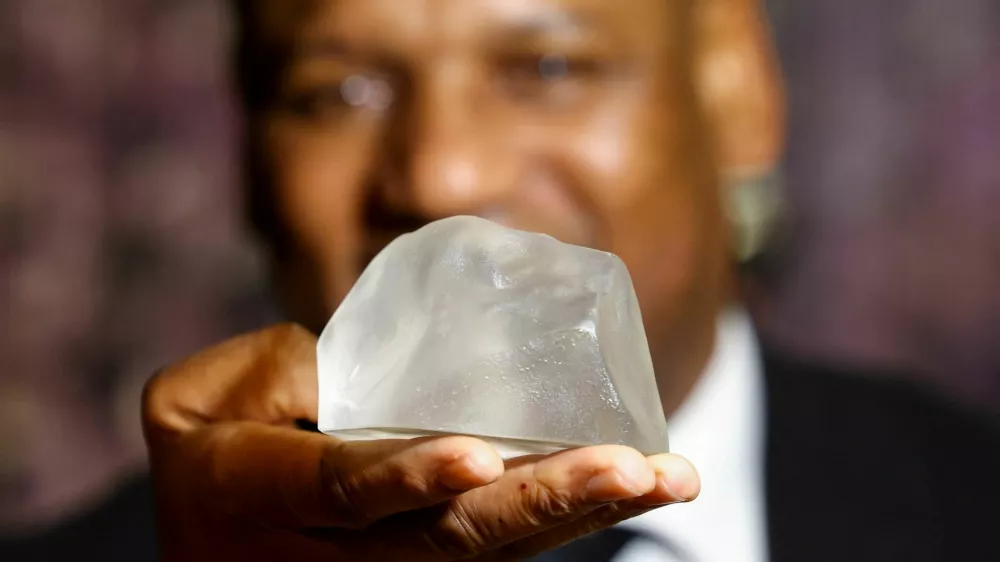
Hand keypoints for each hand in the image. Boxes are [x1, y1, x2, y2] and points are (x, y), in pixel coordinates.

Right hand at [142, 324, 698, 560]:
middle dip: (547, 501)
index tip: (479, 457)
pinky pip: (501, 549)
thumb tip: (373, 374)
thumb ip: (278, 372)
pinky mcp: (426, 561)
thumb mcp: (199, 397)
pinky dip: (568, 521)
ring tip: (668, 479)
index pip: (350, 490)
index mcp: (271, 499)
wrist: (207, 538)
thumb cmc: (206, 449)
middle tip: (635, 468)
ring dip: (582, 516)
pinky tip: (632, 488)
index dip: (412, 475)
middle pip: (452, 537)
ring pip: (493, 552)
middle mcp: (340, 552)